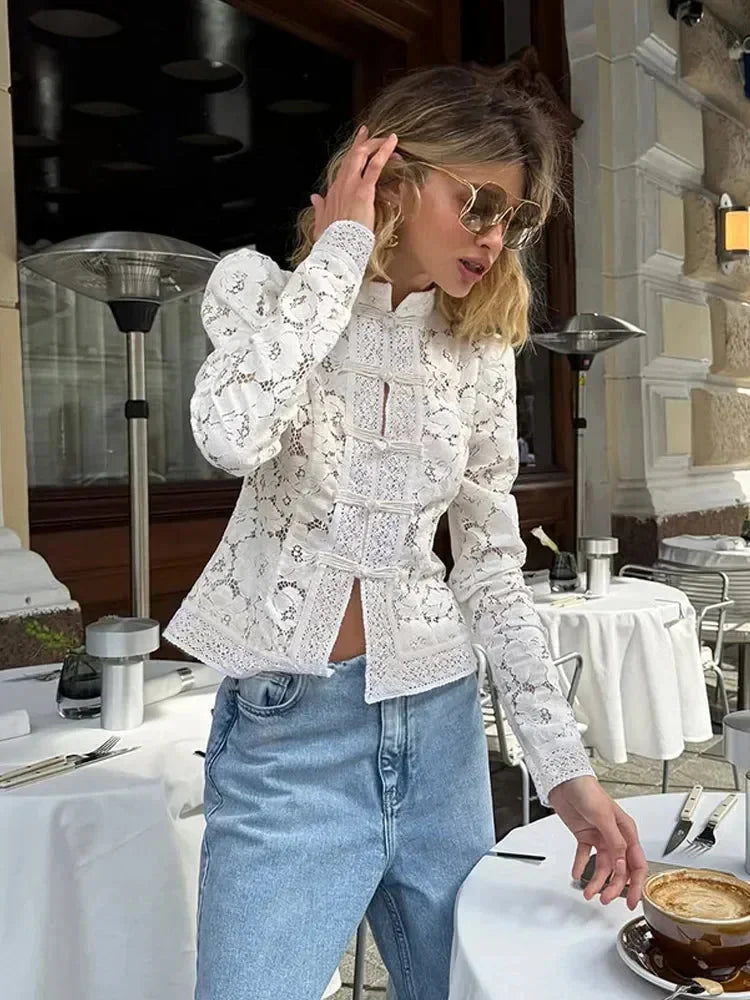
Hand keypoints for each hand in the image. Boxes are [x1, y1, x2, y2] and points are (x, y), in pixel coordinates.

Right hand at [310, 126, 398, 239]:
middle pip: (352, 157)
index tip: (356, 146)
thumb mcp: (321, 221)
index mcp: (333, 192)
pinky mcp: (363, 190)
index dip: (350, 156)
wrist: (335, 248)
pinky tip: (392, 142)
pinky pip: (374, 166)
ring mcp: (352, 185)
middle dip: (361, 142)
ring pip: (362, 155)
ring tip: (388, 138)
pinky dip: (384, 152)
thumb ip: (319, 208)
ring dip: (375, 145)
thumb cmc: (331, 239)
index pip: (343, 169)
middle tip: (368, 132)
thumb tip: (314, 198)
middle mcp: (341, 184)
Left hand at [547, 775, 647, 910]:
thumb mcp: (603, 816)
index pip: (636, 864)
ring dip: (596, 881)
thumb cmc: (588, 791)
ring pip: (603, 866)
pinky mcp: (585, 836)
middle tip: (605, 899)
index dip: (636, 884)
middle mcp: (615, 836)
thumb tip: (621, 865)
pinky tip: (576, 874)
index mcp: (626, 831)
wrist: (565, 782)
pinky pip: (585, 856)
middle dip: (614, 887)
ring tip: (588, 892)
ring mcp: (600, 837)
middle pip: (620, 869)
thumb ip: (615, 842)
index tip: (632, 901)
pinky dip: (580, 866)